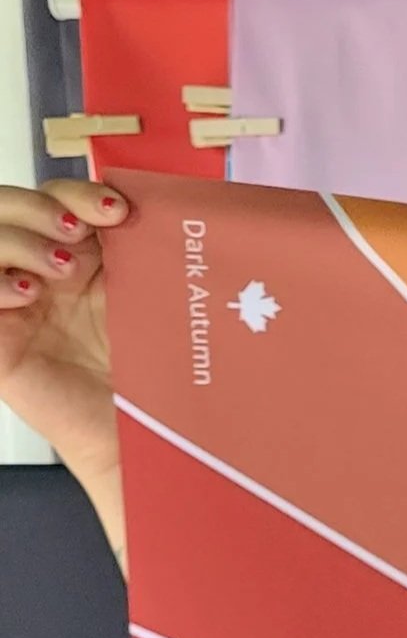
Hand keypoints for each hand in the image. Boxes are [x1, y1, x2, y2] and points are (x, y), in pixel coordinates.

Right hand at [0, 178, 128, 561]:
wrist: (149, 445)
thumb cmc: (160, 383)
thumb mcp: (159, 309)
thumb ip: (151, 261)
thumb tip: (160, 208)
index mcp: (87, 262)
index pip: (61, 200)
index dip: (81, 192)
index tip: (118, 209)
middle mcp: (47, 278)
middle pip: (12, 207)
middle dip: (42, 205)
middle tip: (79, 230)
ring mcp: (18, 307)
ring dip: (18, 238)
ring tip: (61, 268)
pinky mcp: (1, 343)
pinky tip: (28, 294)